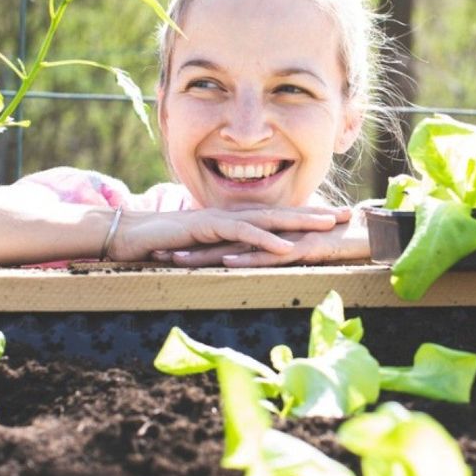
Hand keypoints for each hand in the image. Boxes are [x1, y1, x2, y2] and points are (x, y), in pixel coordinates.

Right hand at [108, 205, 350, 261]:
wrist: (127, 235)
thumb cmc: (163, 245)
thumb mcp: (203, 251)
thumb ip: (225, 251)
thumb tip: (245, 262)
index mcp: (235, 219)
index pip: (278, 217)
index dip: (308, 216)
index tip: (336, 219)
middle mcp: (233, 215)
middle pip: (282, 212)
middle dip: (316, 213)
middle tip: (348, 215)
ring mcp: (220, 219)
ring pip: (267, 219)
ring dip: (299, 222)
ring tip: (328, 228)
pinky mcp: (206, 228)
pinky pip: (241, 234)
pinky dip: (264, 240)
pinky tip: (286, 247)